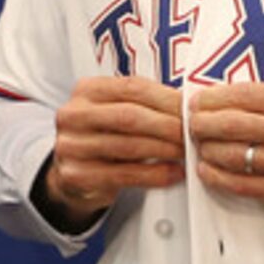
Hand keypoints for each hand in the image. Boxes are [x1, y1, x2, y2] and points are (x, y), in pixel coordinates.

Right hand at [42, 76, 185, 224]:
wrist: (73, 170)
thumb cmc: (103, 135)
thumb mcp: (115, 111)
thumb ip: (144, 104)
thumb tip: (188, 104)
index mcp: (86, 89)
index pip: (132, 87)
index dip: (166, 98)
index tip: (190, 108)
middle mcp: (73, 115)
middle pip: (130, 116)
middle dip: (167, 125)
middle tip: (192, 133)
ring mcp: (72, 146)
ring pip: (128, 146)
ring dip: (164, 149)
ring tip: (185, 152)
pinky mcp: (77, 175)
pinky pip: (124, 175)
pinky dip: (154, 174)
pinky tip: (173, 172)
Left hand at [188, 82, 263, 224]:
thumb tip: (229, 100)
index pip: (243, 95)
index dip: (212, 98)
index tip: (197, 100)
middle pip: (232, 124)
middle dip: (202, 124)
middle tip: (189, 124)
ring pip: (234, 156)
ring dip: (207, 150)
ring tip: (197, 147)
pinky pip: (245, 185)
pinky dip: (219, 178)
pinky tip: (208, 171)